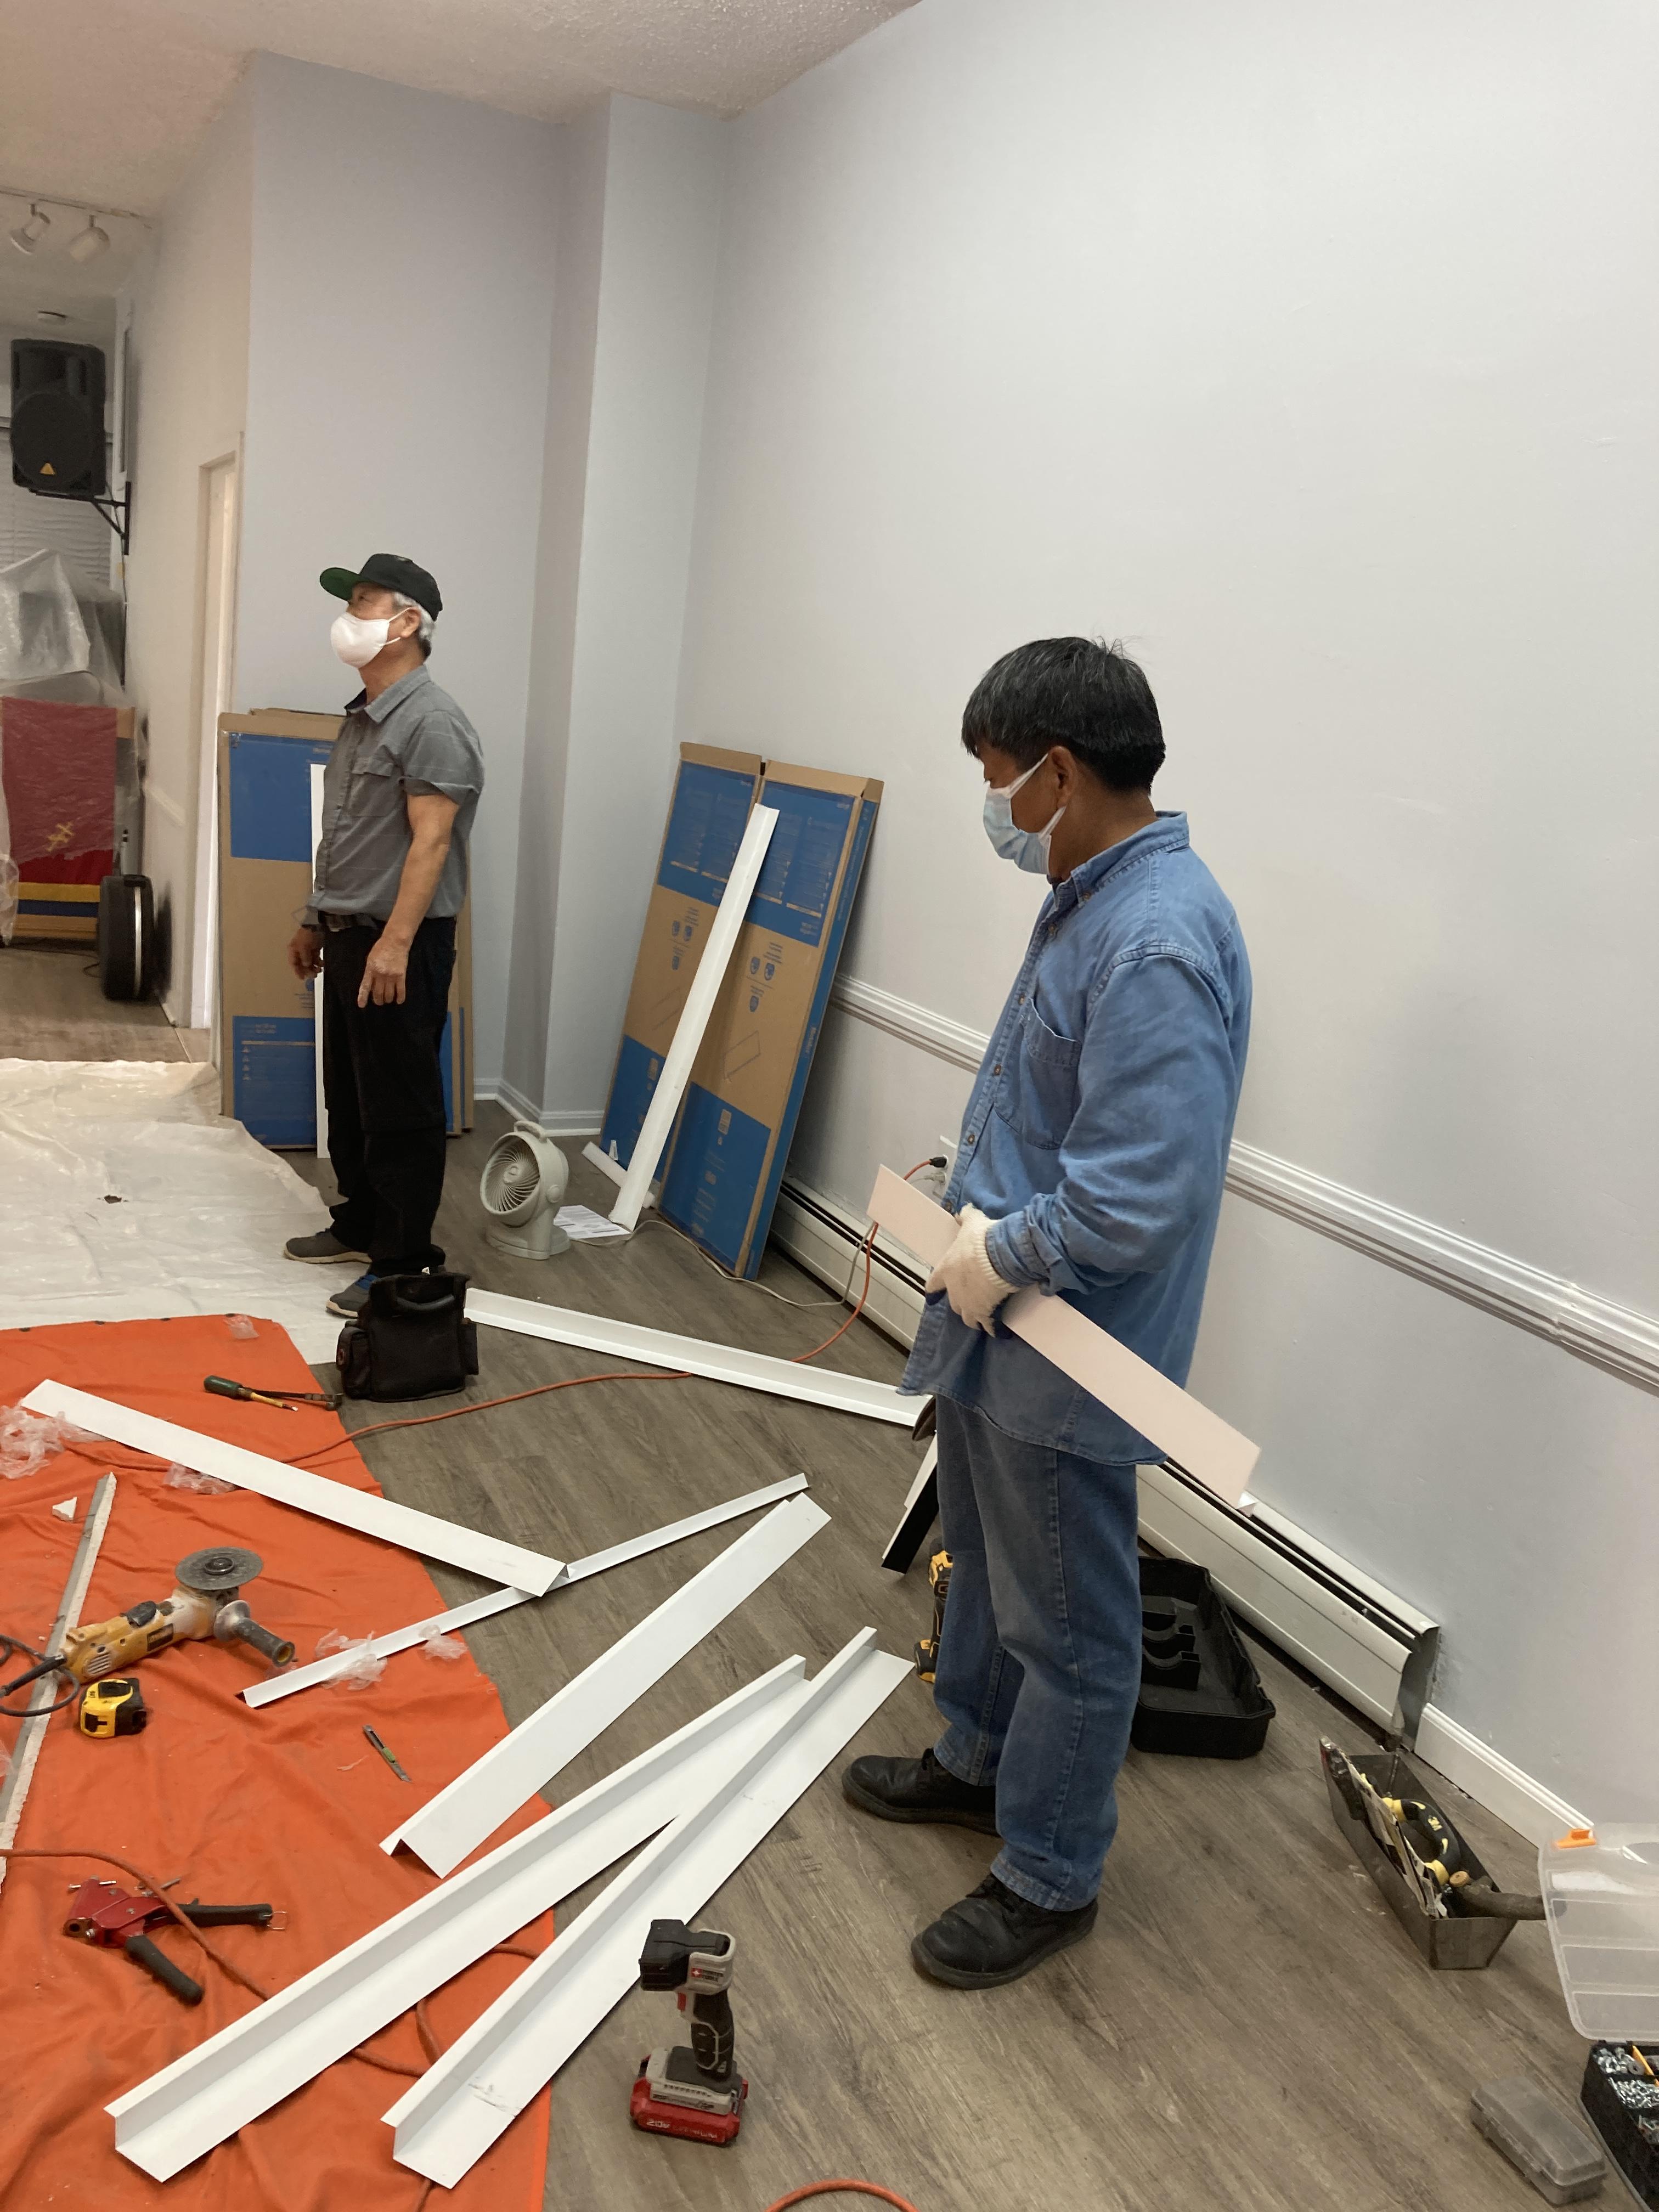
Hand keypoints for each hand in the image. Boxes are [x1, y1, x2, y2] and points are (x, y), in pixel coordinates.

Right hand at [287, 926, 323, 982]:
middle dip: (308, 970)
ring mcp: (308, 950)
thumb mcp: (304, 946)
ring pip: (310, 963)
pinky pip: (316, 959)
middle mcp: (299, 951)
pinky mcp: (315, 949)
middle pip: (302, 965)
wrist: (317, 924)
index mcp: (293, 950)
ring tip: (319, 969)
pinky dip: (319, 962)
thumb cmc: (307, 935)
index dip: (297, 971)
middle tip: (314, 975)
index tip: (302, 978)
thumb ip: (305, 957)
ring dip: (314, 967)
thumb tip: (306, 965)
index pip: (293, 963)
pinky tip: (322, 964)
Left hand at [358, 932, 409, 1007]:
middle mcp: (380, 974)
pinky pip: (401, 990)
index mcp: (370, 970)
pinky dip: (400, 998)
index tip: (361, 1005)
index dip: (363, 997)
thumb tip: (371, 985)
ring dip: (387, 999)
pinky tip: (399, 1001)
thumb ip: (370, 972)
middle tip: (378, 1001)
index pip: (365, 986)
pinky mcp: (401, 975)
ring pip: (389, 994)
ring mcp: (391, 976)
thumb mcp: (370, 959)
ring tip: (387, 1000)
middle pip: (378, 993)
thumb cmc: (381, 948)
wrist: (395, 942)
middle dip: (378, 1000)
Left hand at [925, 1204, 1014, 1333]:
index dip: (934, 1290)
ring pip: (968, 1318)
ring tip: (984, 1319)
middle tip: (971, 1303)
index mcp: (946, 1270)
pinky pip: (989, 1326)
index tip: (932, 1296)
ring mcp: (969, 1304)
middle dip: (961, 1304)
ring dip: (975, 1318)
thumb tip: (961, 1211)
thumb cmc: (982, 1239)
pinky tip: (1000, 1332)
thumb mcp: (972, 1222)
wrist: (1001, 1255)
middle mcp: (954, 1290)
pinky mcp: (985, 1313)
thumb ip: (966, 1217)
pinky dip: (994, 1329)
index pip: (933, 1284)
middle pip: (954, 1304)